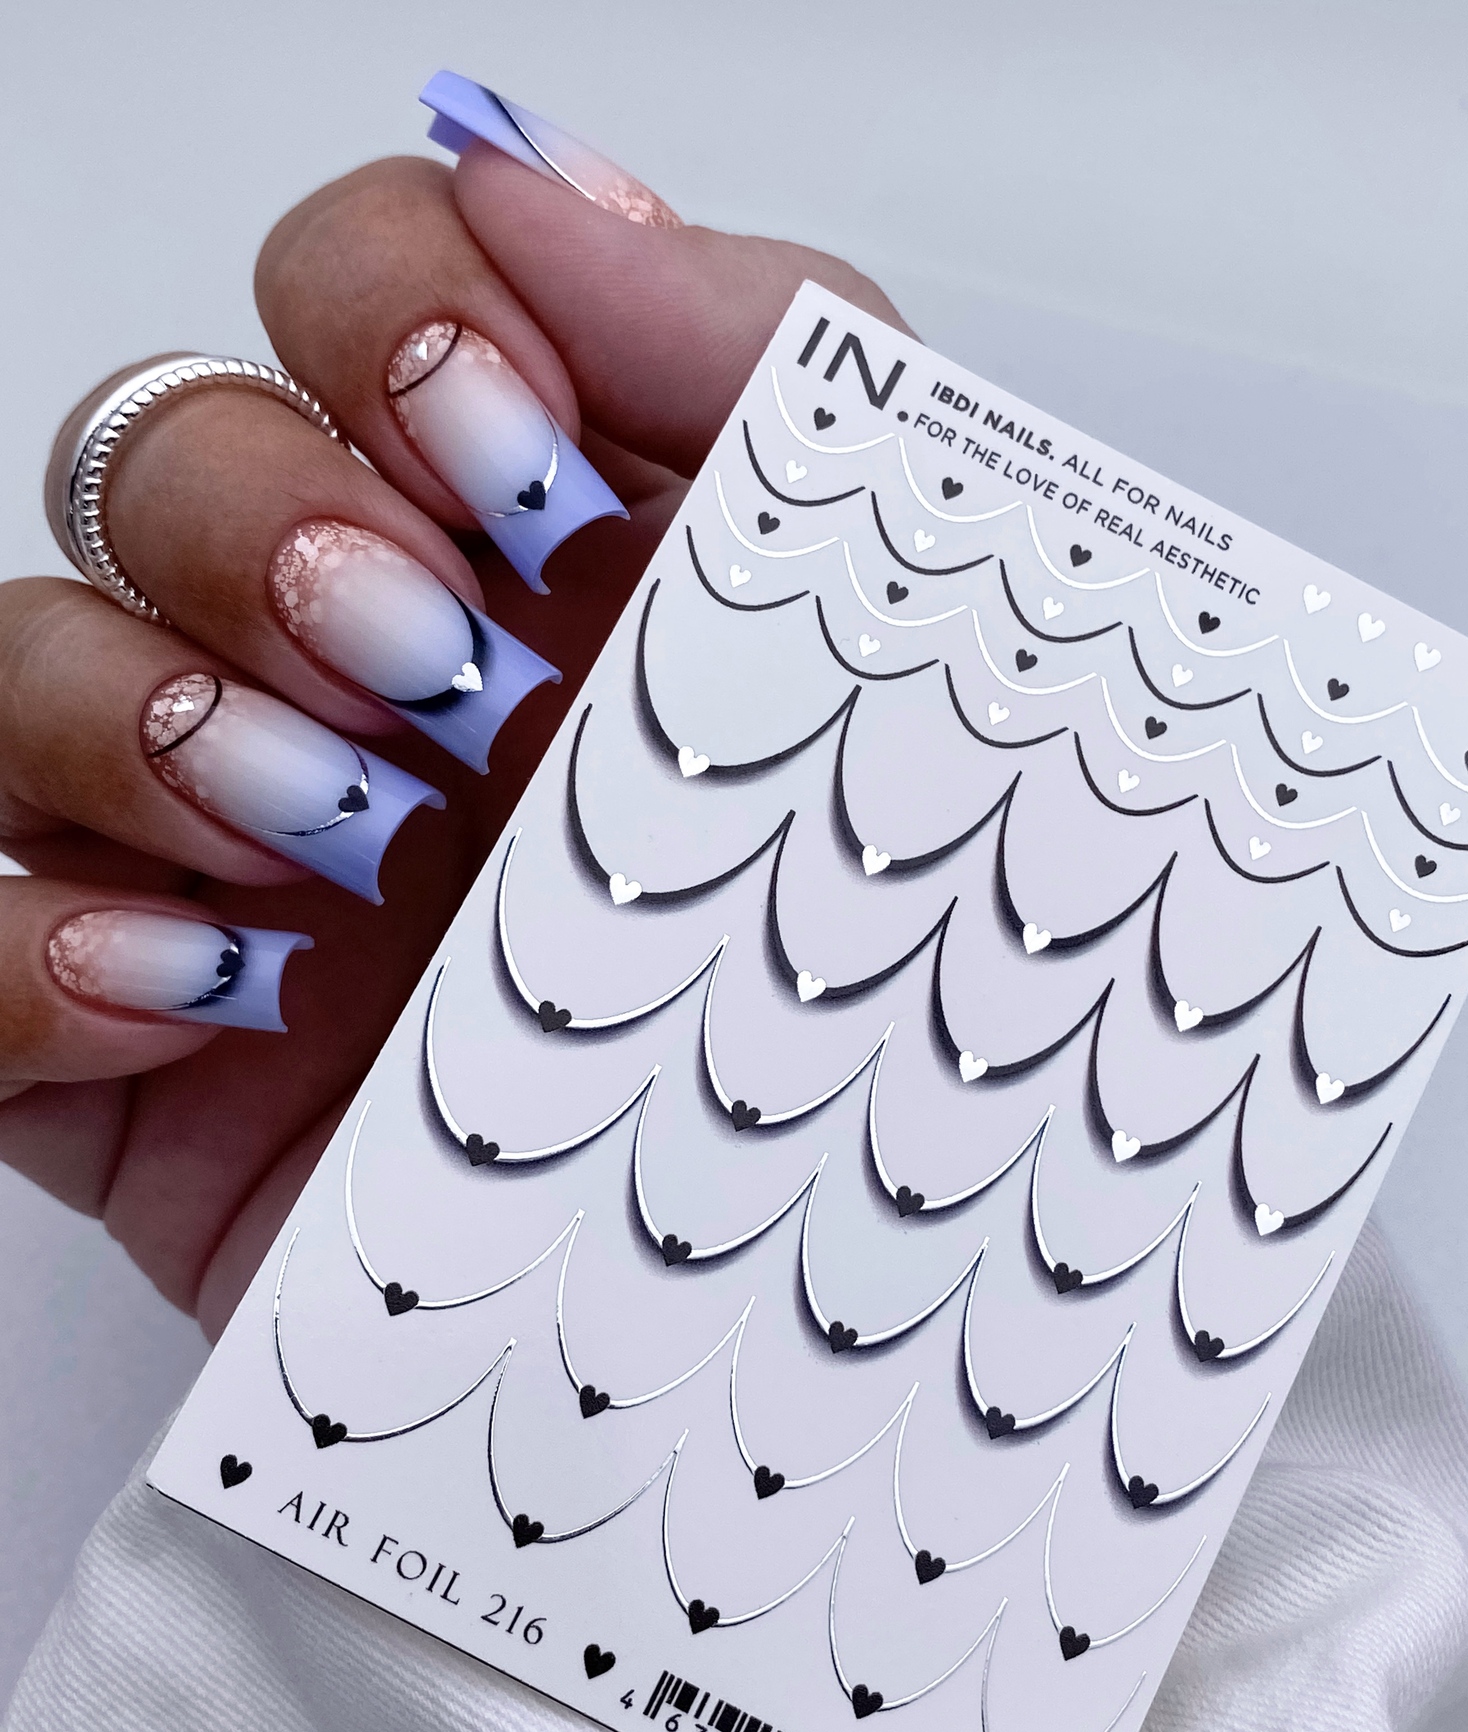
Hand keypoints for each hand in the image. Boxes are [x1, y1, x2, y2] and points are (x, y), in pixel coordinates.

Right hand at [0, 94, 904, 1332]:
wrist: (814, 1332)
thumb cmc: (864, 1004)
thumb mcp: (893, 643)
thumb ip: (760, 360)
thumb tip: (536, 175)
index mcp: (540, 560)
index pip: (366, 294)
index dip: (393, 320)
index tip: (513, 464)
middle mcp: (367, 676)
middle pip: (164, 443)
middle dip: (266, 523)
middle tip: (429, 669)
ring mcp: (227, 861)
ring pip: (26, 656)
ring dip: (148, 718)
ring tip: (332, 843)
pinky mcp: (133, 1055)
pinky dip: (31, 949)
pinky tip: (210, 994)